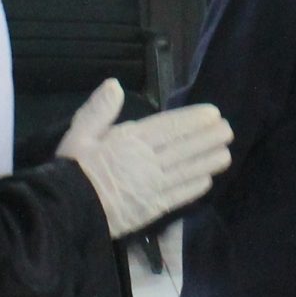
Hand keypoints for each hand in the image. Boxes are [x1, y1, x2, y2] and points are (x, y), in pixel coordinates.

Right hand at [57, 78, 232, 238]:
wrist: (67, 211)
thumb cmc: (72, 170)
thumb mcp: (79, 133)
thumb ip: (99, 110)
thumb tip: (115, 85)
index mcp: (130, 141)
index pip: (168, 127)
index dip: (192, 120)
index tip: (212, 114)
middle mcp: (147, 162)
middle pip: (183, 148)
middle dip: (207, 139)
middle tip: (228, 130)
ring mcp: (152, 187)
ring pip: (186, 171)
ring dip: (208, 161)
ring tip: (226, 153)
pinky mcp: (152, 209)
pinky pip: (178, 196)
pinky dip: (194, 188)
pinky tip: (208, 181)